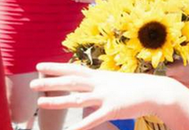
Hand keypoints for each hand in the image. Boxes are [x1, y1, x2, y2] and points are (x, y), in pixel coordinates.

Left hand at [31, 62, 170, 129]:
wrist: (156, 91)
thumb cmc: (134, 87)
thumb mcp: (113, 80)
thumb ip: (98, 82)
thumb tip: (85, 82)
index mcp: (99, 76)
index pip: (73, 69)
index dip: (55, 67)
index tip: (39, 66)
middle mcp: (99, 84)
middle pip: (71, 81)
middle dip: (50, 82)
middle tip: (32, 84)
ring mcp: (105, 96)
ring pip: (77, 98)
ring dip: (58, 100)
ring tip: (41, 102)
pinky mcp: (113, 110)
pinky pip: (94, 118)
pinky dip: (81, 125)